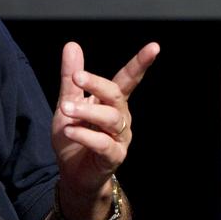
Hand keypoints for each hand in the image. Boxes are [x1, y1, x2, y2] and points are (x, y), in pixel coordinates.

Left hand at [51, 41, 158, 219]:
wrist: (72, 174)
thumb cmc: (73, 137)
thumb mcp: (67, 103)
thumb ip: (70, 78)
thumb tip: (72, 45)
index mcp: (112, 102)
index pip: (128, 78)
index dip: (140, 63)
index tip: (154, 47)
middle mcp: (121, 117)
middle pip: (116, 95)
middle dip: (97, 84)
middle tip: (77, 78)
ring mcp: (120, 138)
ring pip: (111, 118)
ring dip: (87, 111)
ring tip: (66, 109)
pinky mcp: (114, 157)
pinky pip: (103, 143)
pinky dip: (85, 135)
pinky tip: (70, 130)